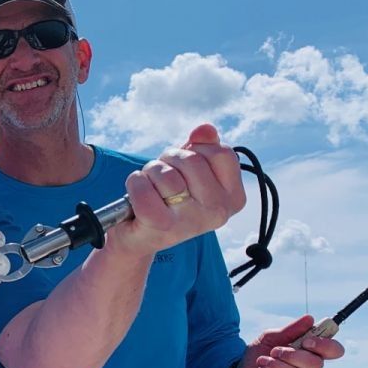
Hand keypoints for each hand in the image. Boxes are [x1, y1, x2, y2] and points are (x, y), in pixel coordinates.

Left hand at [112, 124, 245, 256]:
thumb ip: (202, 147)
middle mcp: (218, 212)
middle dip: (169, 160)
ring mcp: (192, 221)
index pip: (222, 153)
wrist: (138, 237)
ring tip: (151, 189)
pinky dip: (134, 184)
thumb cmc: (167, 199)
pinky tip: (136, 198)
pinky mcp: (162, 226)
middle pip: (192, 160)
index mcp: (233, 198)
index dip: (197, 150)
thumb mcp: (189, 170)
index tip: (186, 167)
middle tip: (162, 178)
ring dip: (150, 173)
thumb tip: (205, 129)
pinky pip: (143, 188)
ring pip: (166, 174)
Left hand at [238, 314, 345, 367]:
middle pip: (316, 364)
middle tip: (274, 352)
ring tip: (263, 362)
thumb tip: (309, 319)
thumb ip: (290, 329)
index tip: (306, 341)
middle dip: (292, 356)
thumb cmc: (261, 353)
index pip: (334, 350)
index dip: (324, 345)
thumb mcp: (271, 337)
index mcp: (312, 352)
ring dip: (278, 367)